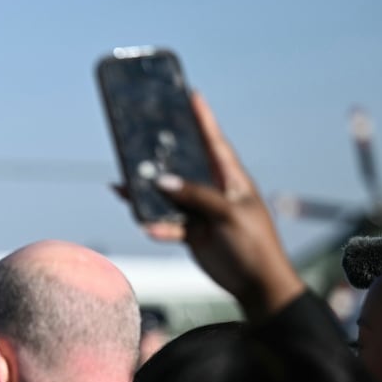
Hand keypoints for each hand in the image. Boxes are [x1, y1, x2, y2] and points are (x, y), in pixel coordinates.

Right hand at [136, 93, 306, 321]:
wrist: (256, 286)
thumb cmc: (253, 245)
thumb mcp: (228, 214)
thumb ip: (197, 196)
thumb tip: (162, 182)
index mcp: (232, 179)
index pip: (215, 142)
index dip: (204, 119)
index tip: (192, 95)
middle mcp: (215, 191)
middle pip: (184, 167)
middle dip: (163, 156)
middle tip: (139, 140)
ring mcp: (202, 212)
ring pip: (169, 196)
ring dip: (149, 194)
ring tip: (124, 185)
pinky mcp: (193, 234)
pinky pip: (168, 224)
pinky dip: (157, 225)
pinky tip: (145, 225)